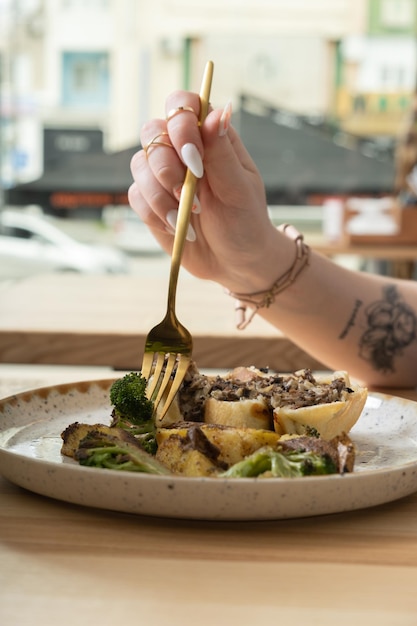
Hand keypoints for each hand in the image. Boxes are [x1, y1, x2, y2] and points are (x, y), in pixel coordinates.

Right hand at [128, 90, 280, 291]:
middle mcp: (181, 150)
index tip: (194, 157)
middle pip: (152, 131)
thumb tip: (217, 111)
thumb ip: (222, 152)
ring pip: (139, 165)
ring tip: (187, 216)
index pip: (182, 105)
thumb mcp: (239, 188)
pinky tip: (178, 227)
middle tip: (190, 193)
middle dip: (167, 166)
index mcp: (209, 137)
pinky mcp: (149, 201)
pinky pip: (136, 196)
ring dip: (161, 195)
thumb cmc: (245, 222)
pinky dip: (156, 214)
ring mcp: (162, 175)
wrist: (234, 262)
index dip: (180, 123)